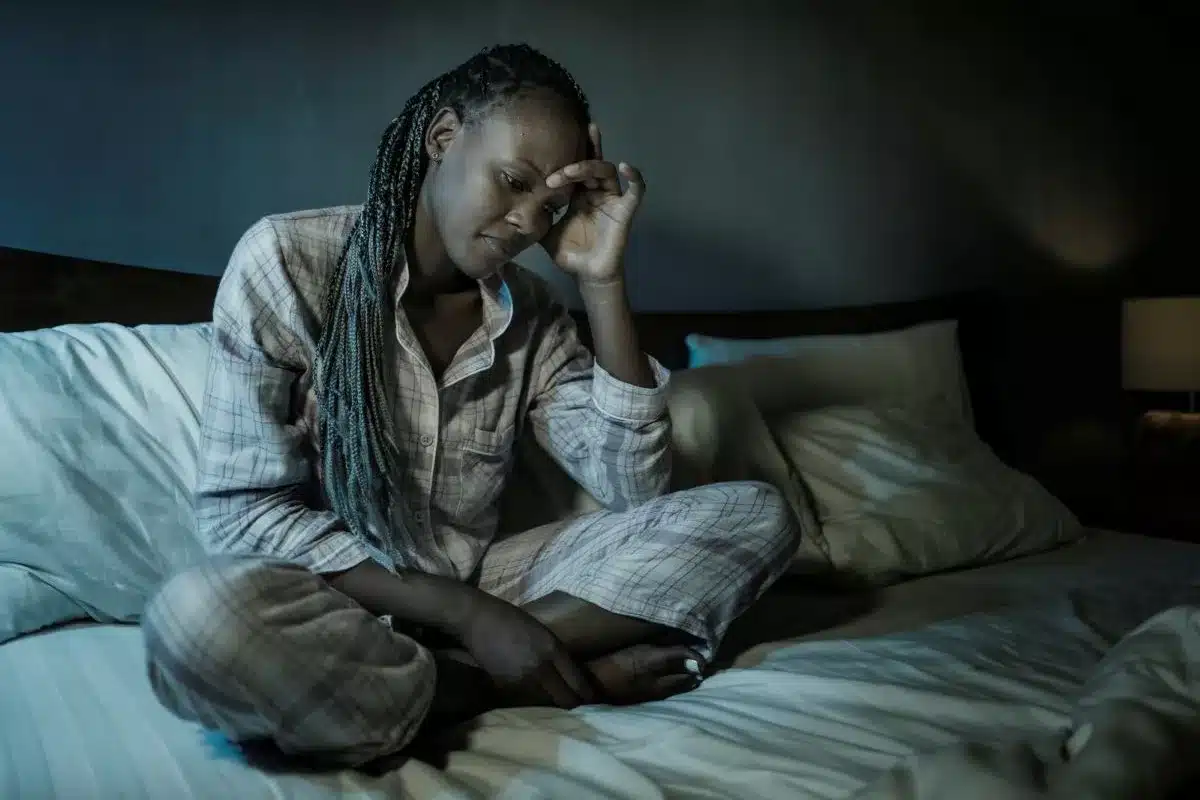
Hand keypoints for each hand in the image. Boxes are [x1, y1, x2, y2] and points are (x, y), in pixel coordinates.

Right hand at [456, 592, 596, 707]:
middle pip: (564, 699)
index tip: (593, 702)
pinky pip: (525, 698)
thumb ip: (555, 653)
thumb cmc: (511, 619)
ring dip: (552, 703)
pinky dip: (531, 698)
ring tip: (558, 706)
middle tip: (579, 709)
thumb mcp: (542, 632)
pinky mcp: (506, 687)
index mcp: (553, 648)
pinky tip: (532, 695)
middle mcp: (541, 667)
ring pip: (545, 702)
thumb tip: (568, 674)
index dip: (587, 695)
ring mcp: (522, 679)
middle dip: (574, 705)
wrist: (478, 620)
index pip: (577, 681)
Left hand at [540, 123, 644, 284]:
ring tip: (571, 172)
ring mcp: (612, 200)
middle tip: (557, 174)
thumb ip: (536, 217)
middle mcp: (596, 193)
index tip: (546, 166)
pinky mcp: (625, 212)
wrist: (586, 275)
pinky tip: (626, 167)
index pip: (577, 166)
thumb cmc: (570, 254)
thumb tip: (514, 207)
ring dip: (589, 167)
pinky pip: (637, 191)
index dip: (568, 155)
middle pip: (592, 164)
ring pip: (608, 171)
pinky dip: (635, 177)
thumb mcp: (545, 233)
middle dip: (574, 164)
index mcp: (579, 194)